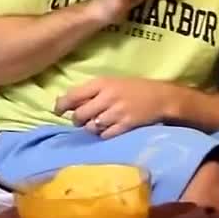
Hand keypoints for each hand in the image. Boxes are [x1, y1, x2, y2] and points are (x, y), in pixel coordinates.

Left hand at [55, 77, 169, 138]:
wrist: (161, 97)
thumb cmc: (133, 88)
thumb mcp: (111, 83)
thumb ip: (90, 91)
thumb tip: (66, 102)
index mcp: (102, 83)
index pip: (74, 95)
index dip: (61, 105)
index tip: (57, 111)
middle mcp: (108, 97)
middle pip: (80, 114)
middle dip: (77, 120)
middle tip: (80, 121)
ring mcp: (117, 112)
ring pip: (91, 126)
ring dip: (90, 128)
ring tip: (96, 124)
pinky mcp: (126, 125)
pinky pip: (105, 134)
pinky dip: (103, 134)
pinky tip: (107, 129)